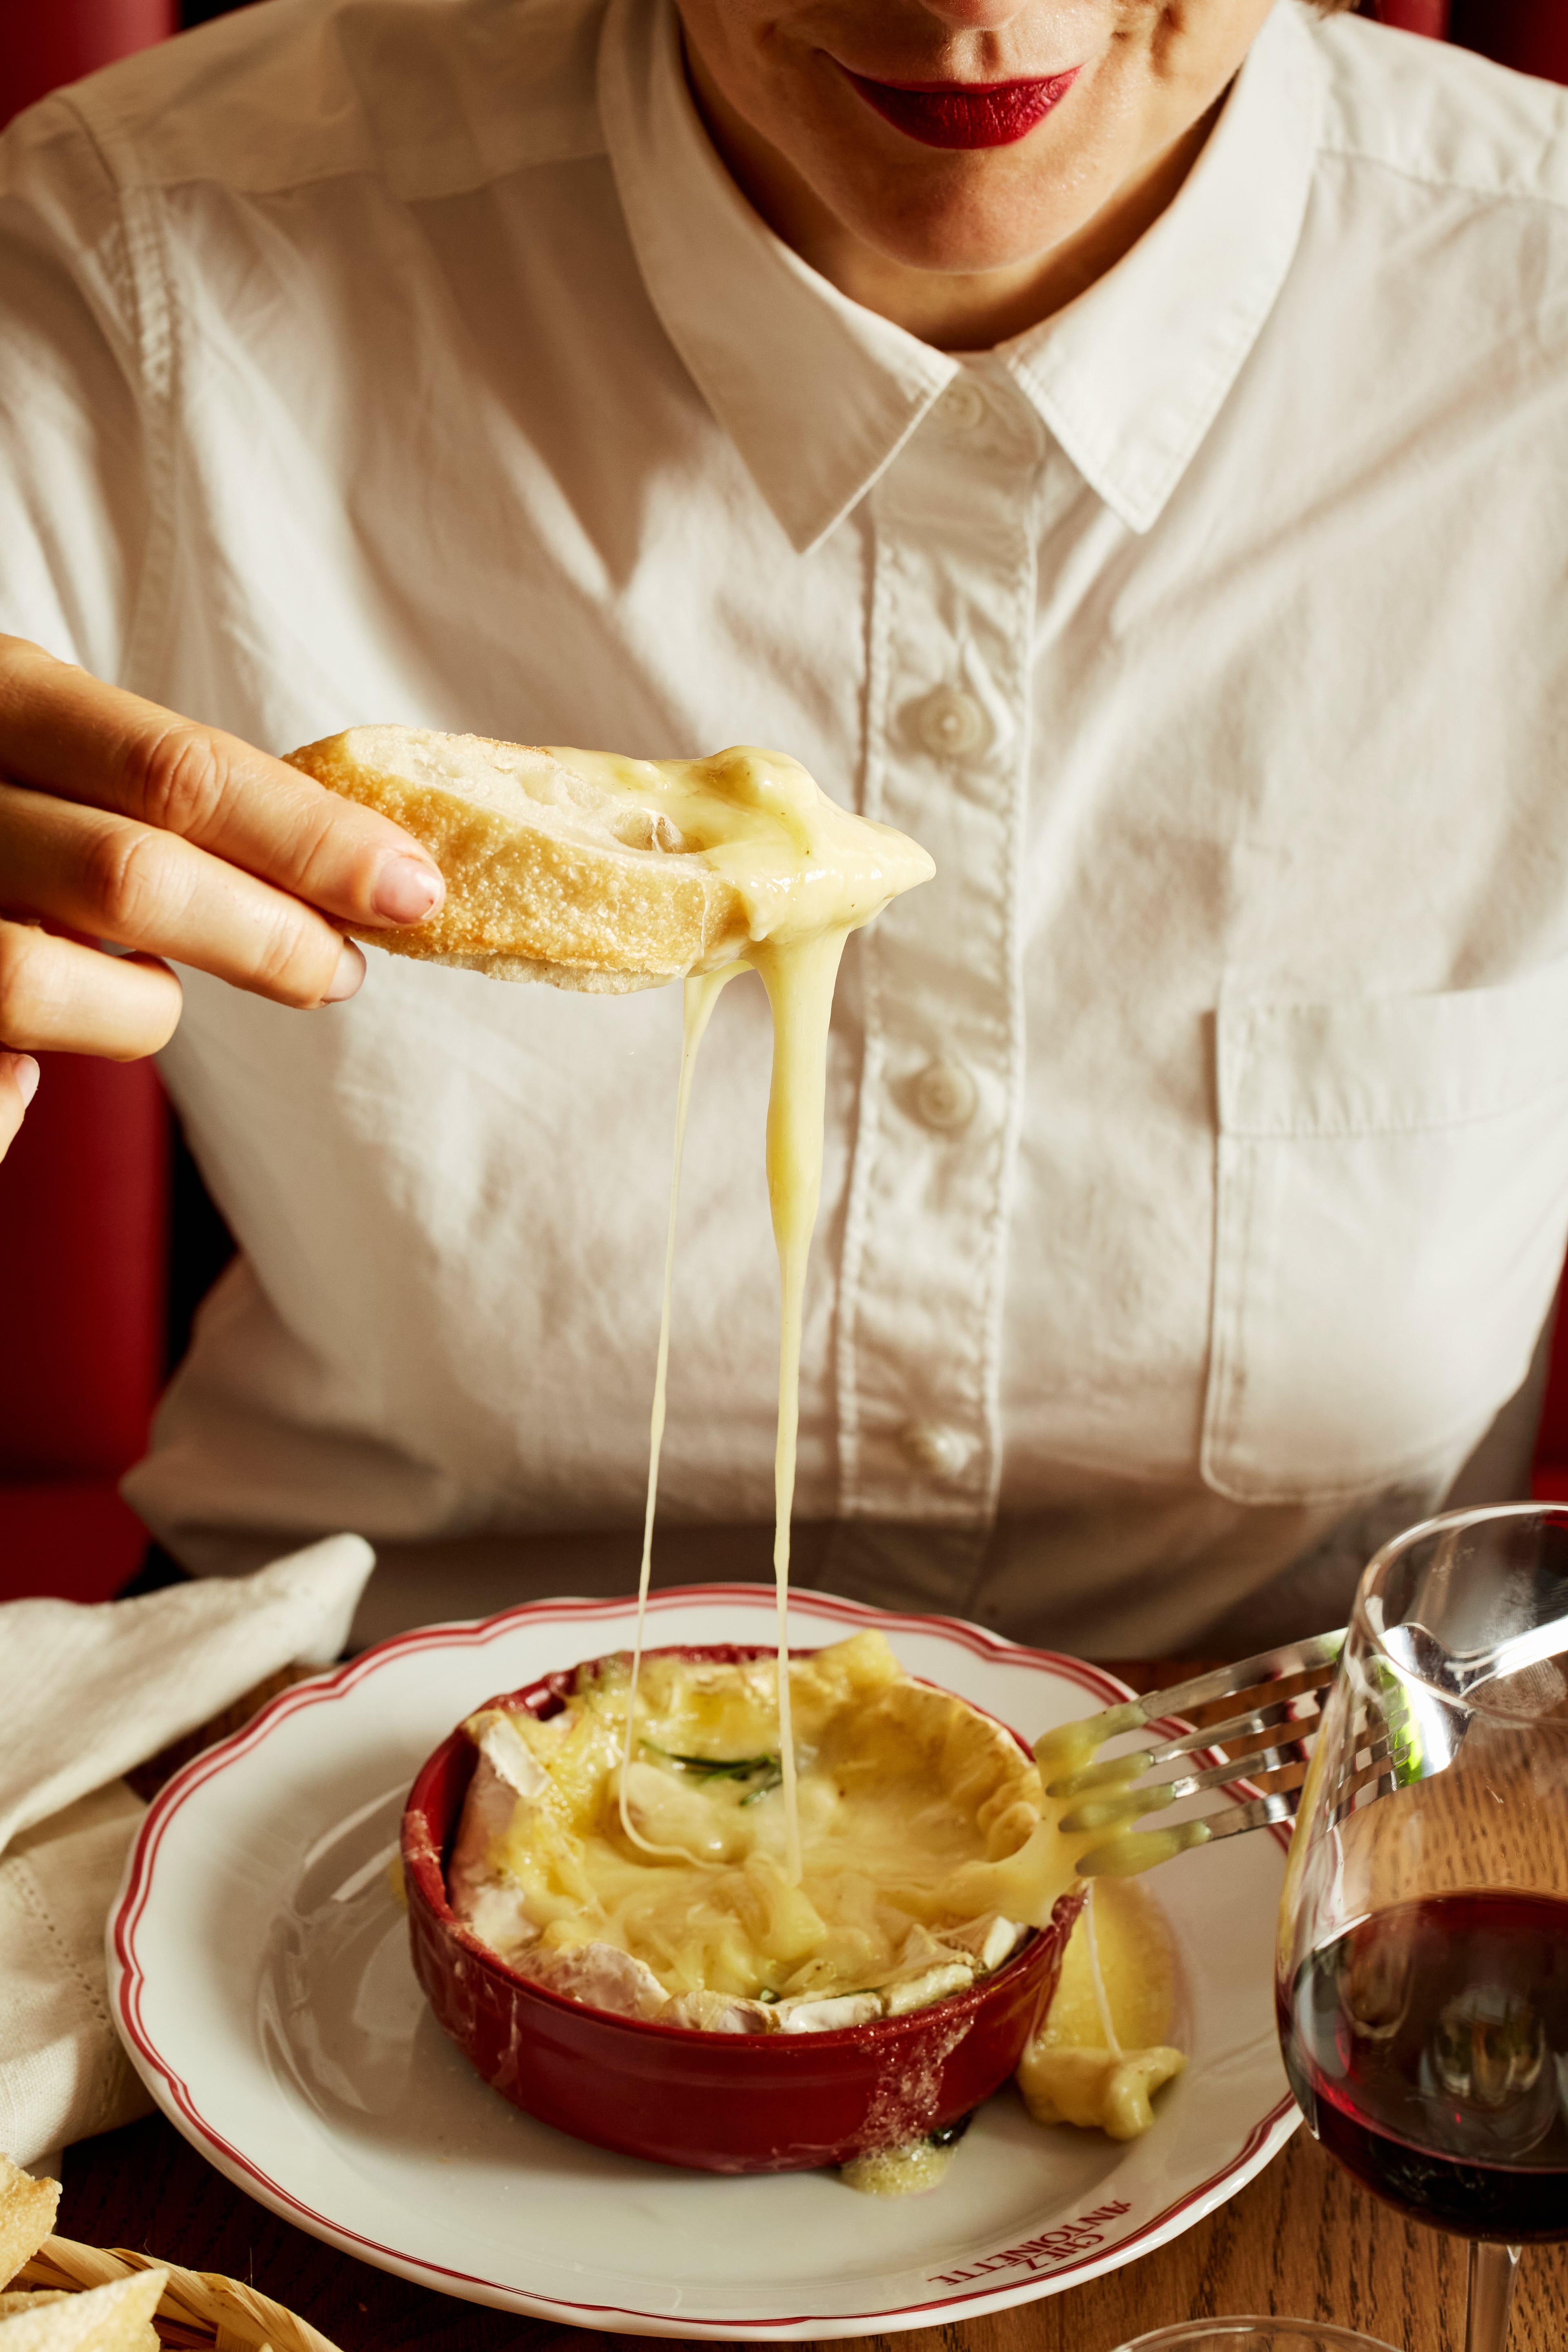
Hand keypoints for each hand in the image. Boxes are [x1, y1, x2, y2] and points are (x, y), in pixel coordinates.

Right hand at [0, 636, 444, 1159]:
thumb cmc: (0, 800)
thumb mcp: (55, 752)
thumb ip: (158, 796)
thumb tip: (345, 875)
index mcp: (1, 696)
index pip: (181, 772)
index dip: (312, 840)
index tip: (416, 889)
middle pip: (133, 874)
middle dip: (268, 936)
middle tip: (339, 969)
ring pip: (45, 981)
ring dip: (138, 1010)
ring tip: (150, 994)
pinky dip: (20, 1087)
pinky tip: (28, 1070)